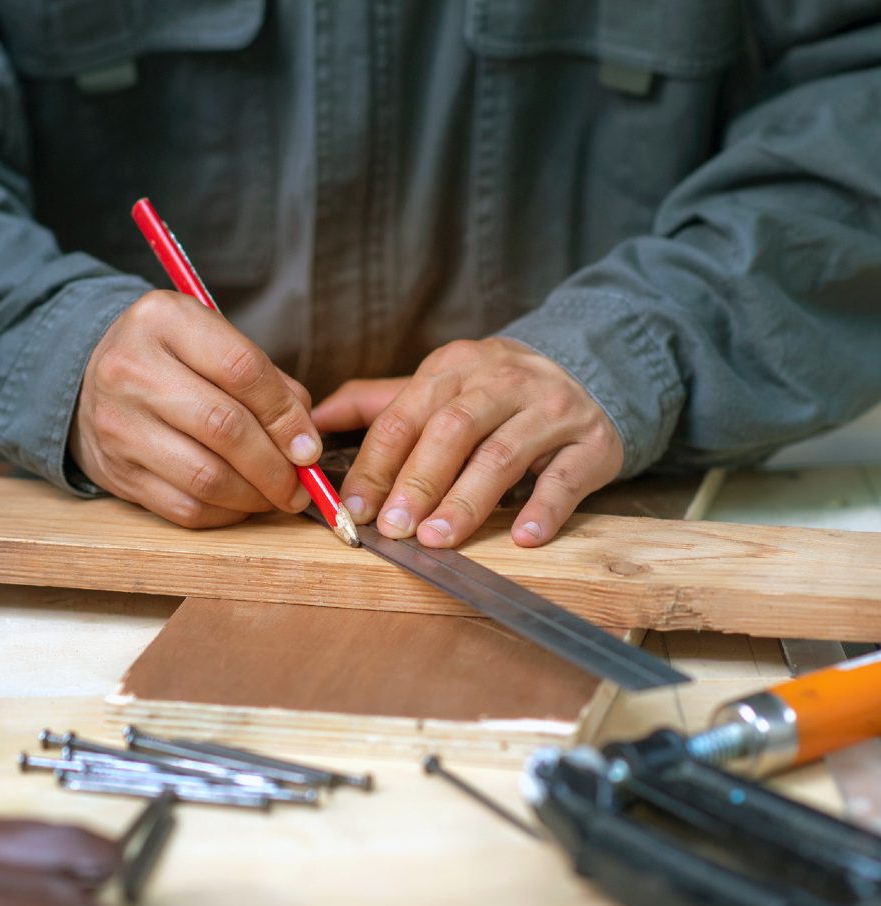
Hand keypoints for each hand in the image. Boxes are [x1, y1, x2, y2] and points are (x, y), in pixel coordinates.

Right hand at [69, 290, 319, 527]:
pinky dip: (226, 513)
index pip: (243, 370)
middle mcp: (131, 368)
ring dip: (256, 496)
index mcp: (163, 320)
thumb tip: (304, 439)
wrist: (89, 380)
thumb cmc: (171, 360)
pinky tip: (241, 503)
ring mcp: (118, 423)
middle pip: (225, 427)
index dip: (286, 415)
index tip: (309, 446)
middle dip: (276, 465)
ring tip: (278, 496)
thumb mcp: (211, 342)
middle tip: (301, 482)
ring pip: (206, 477)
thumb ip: (265, 381)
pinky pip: (185, 507)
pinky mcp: (115, 471)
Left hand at [311, 338, 623, 547]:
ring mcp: (551, 410)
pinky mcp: (591, 442)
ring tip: (439, 538)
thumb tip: (314, 420)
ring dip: (467, 500)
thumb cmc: (497, 391)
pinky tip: (523, 536)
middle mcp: (502, 381)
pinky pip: (566, 477)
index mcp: (454, 367)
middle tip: (394, 528)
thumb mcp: (441, 383)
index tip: (354, 506)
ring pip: (503, 454)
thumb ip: (379, 403)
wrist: (592, 369)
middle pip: (452, 431)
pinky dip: (544, 508)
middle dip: (418, 482)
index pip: (405, 415)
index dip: (376, 463)